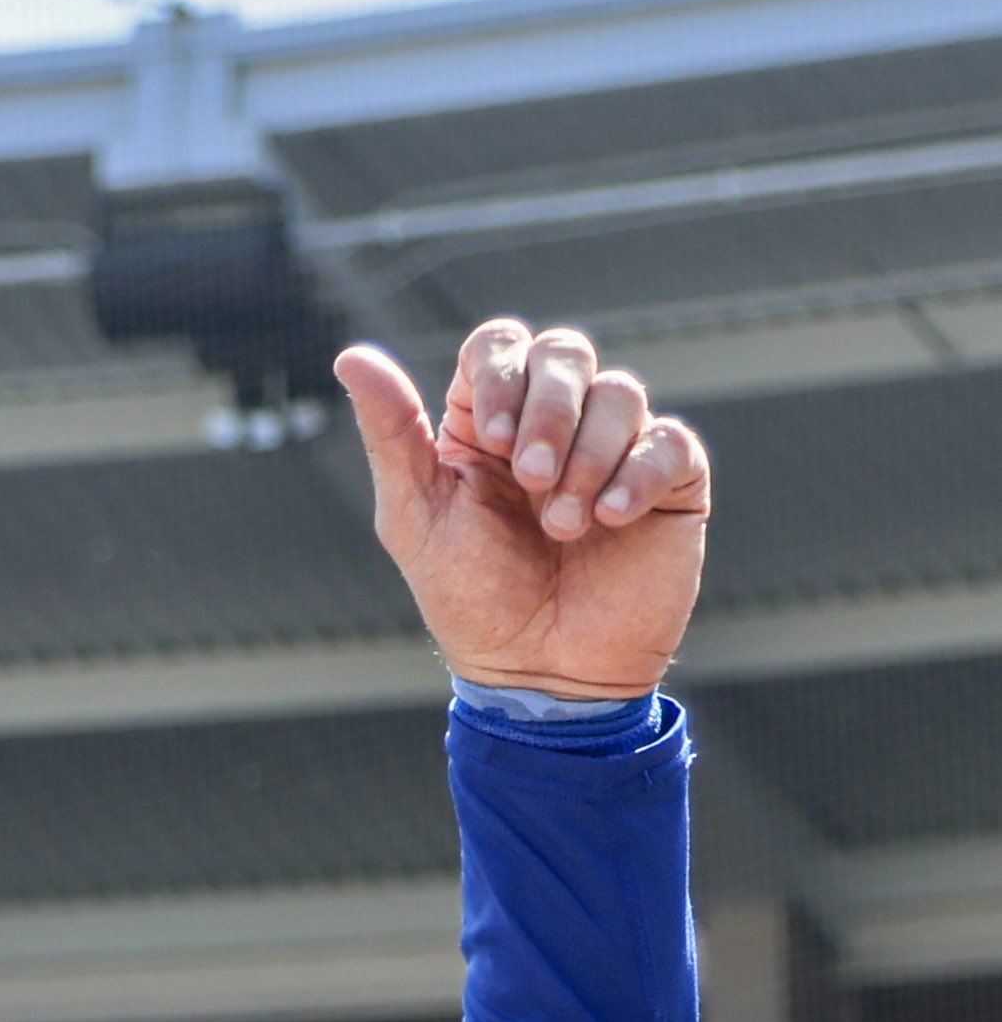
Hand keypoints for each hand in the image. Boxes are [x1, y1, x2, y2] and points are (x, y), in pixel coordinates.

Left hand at [337, 321, 709, 699]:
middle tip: (530, 481)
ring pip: (620, 391)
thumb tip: (350, 355)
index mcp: (490, 423)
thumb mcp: (415, 517)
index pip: (500, 346)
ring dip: (587, 456)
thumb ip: (390, 434)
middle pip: (564, 352)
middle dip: (548, 411)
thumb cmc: (472, 600)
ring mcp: (616, 449)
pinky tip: (610, 518)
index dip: (501, 376)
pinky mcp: (669, 482)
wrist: (540, 675)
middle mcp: (555, 424)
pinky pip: (671, 441)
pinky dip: (639, 472)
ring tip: (564, 526)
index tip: (492, 441)